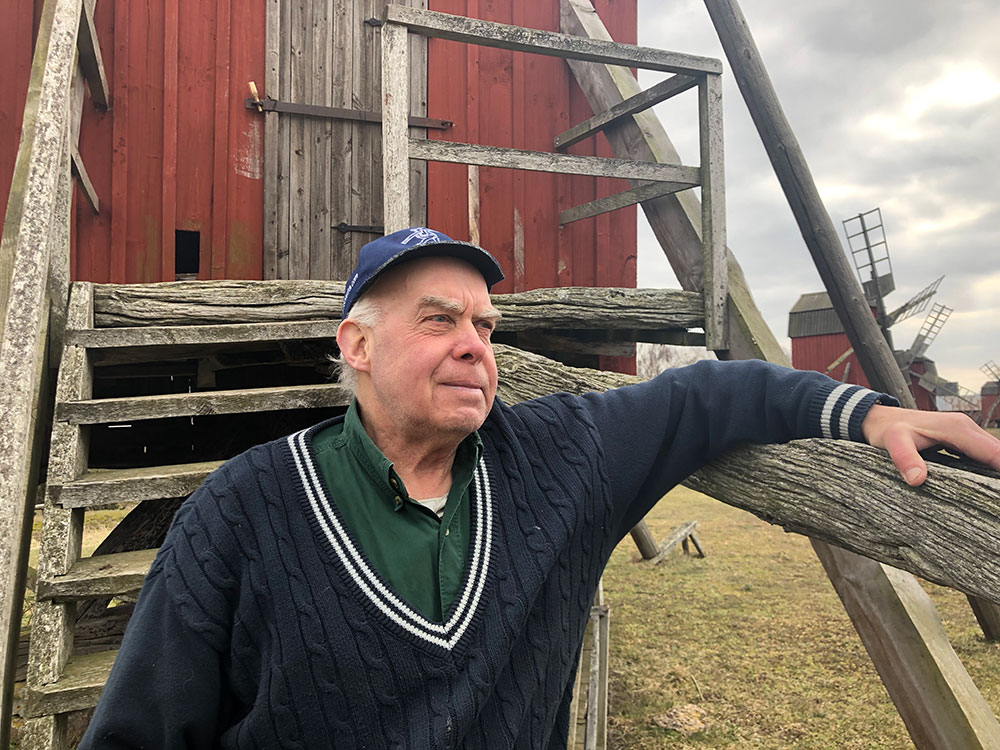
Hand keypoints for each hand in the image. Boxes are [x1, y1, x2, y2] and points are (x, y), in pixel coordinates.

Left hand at [861, 405, 999, 485]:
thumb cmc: (888, 429)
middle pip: (998, 454)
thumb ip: (905, 458)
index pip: (995, 453)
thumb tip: (917, 480)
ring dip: (996, 473)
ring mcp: (966, 434)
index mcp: (958, 429)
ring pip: (992, 455)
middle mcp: (967, 428)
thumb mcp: (893, 442)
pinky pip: (982, 457)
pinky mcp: (961, 442)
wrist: (880, 419)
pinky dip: (988, 470)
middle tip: (998, 501)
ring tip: (994, 497)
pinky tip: (986, 488)